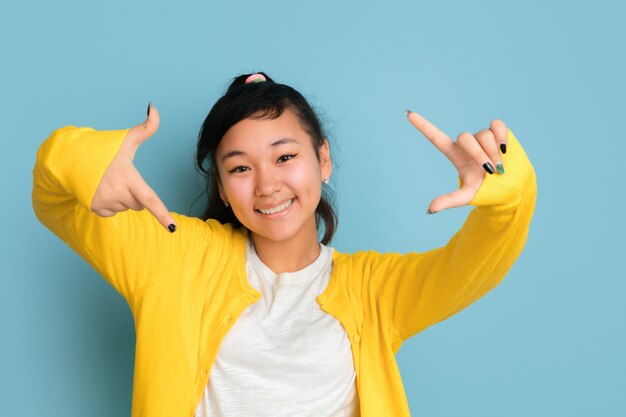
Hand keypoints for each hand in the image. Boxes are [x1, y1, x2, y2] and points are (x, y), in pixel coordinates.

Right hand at [90, 104, 176, 231]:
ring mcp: (106, 202)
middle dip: (134, 193)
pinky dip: (111, 204)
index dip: (162, 214)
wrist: (72, 159)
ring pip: (127, 208)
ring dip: (122, 198)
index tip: (172, 229)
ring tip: (109, 182)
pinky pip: (114, 213)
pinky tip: (102, 190)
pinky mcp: (96, 209)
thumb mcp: (126, 140)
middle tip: (121, 178)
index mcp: (129, 178)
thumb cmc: (105, 150)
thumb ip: (146, 127)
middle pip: (140, 204)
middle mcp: (118, 193)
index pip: (150, 200)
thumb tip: (154, 107)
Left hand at [405, 110, 507, 213]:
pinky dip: (501, 136)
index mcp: (457, 156)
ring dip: (493, 152)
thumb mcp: (466, 196)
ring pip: (484, 134)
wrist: (512, 189)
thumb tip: (430, 209)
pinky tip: (505, 148)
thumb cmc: (486, 191)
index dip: (423, 126)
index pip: (437, 138)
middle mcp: (468, 144)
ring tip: (500, 167)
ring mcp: (483, 138)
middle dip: (479, 154)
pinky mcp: (499, 133)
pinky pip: (497, 125)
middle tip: (491, 171)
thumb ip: (449, 200)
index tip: (408, 114)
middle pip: (466, 138)